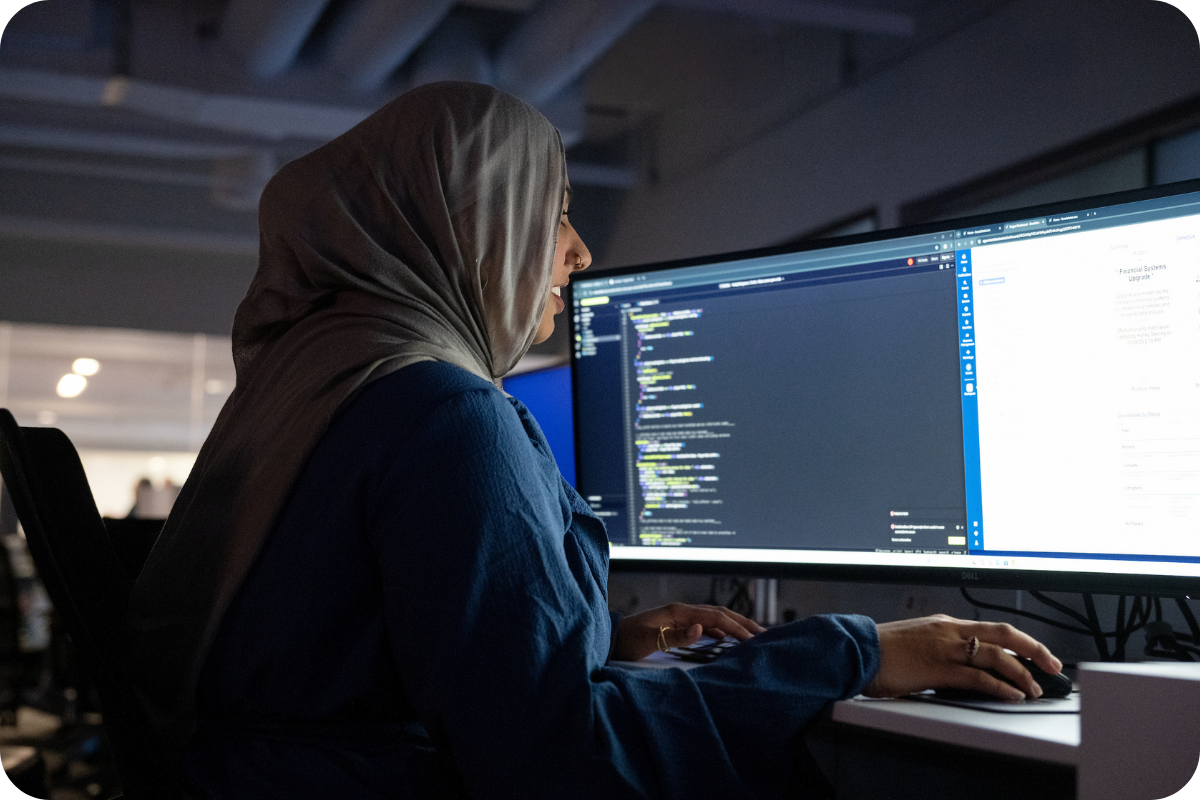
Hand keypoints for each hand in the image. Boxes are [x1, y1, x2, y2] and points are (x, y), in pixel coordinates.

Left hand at [612, 603, 765, 661]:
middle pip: (720, 614)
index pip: (716, 618)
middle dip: (742, 623)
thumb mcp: (649, 640)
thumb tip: (701, 629)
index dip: (736, 628)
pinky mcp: (677, 626)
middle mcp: (682, 611)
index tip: (754, 639)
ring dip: (734, 626)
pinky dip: (720, 632)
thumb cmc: (626, 640)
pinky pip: (706, 626)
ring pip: (715, 619)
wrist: (609, 638)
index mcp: (679, 612)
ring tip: (751, 636)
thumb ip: (675, 635)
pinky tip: (726, 639)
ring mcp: (680, 618)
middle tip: (764, 634)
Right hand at [864, 614, 1062, 699]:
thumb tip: (958, 665)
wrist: (857, 651)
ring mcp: (946, 648)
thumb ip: (939, 649)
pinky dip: (1001, 687)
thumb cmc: (881, 651)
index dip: (1019, 641)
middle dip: (1033, 648)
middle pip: (1003, 633)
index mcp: (945, 623)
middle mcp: (950, 630)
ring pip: (997, 655)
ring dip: (1022, 672)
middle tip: (1052, 663)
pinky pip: (979, 677)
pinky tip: (1013, 695)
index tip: (1034, 653)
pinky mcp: (939, 669)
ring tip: (1035, 687)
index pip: (991, 628)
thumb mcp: (916, 643)